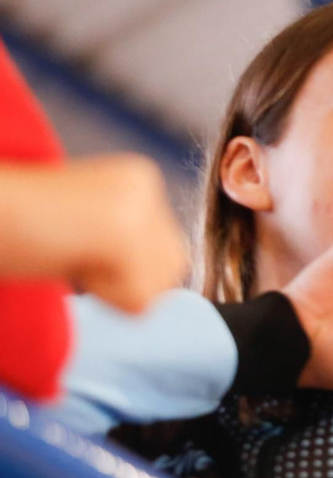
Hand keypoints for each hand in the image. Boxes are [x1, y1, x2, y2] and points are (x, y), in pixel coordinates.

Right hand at [0, 155, 186, 311]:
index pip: (166, 251)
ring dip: (112, 288)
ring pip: (158, 286)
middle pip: (173, 267)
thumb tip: (160, 289)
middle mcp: (145, 184)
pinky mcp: (124, 231)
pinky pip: (137, 299)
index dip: (119, 266)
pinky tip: (64, 259)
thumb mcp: (81, 227)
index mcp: (136, 177)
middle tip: (67, 251)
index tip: (70, 244)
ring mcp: (138, 206)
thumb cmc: (13, 225)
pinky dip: (102, 295)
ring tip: (64, 253)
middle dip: (125, 278)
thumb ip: (123, 244)